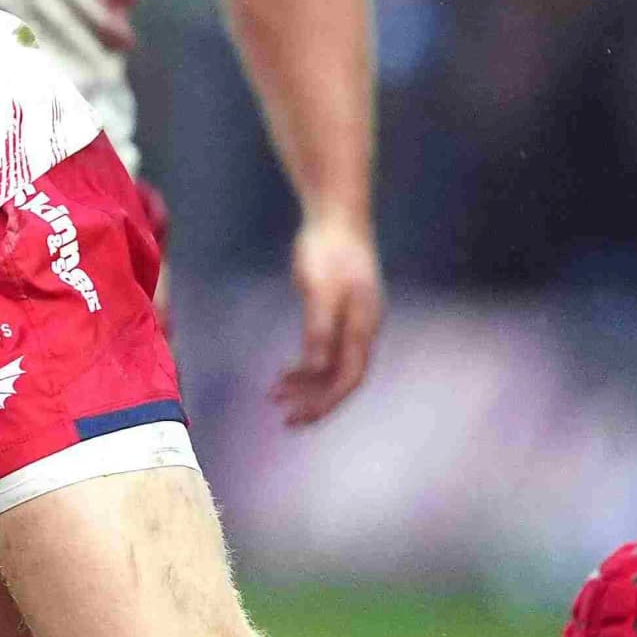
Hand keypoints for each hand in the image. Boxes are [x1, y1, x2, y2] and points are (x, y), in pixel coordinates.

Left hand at [272, 211, 385, 425]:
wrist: (336, 218)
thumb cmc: (329, 250)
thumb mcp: (320, 291)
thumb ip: (319, 330)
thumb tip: (314, 370)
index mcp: (364, 328)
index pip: (349, 379)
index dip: (325, 403)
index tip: (298, 418)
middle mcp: (362, 330)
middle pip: (341, 379)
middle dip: (313, 401)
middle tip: (281, 415)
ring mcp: (352, 323)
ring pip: (331, 367)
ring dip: (305, 385)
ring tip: (273, 395)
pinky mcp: (338, 314)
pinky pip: (324, 352)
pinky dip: (305, 366)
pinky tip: (285, 372)